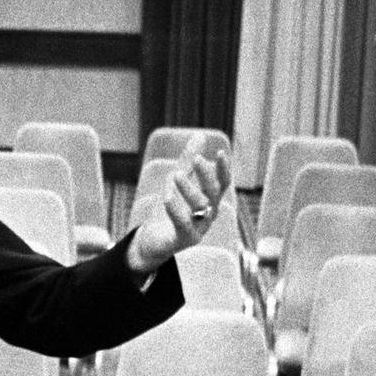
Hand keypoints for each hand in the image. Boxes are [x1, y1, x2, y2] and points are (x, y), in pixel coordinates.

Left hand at [128, 134, 230, 274]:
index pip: (222, 183)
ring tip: (175, 175)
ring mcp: (199, 228)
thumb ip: (187, 162)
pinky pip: (184, 226)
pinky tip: (167, 198)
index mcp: (209, 200)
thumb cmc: (168, 210)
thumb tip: (199, 135)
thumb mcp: (176, 182)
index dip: (223, 169)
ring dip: (189, 189)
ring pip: (201, 208)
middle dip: (207, 176)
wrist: (152, 241)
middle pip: (214, 193)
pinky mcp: (184, 240)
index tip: (220, 152)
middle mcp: (208, 214)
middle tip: (196, 159)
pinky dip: (176, 211)